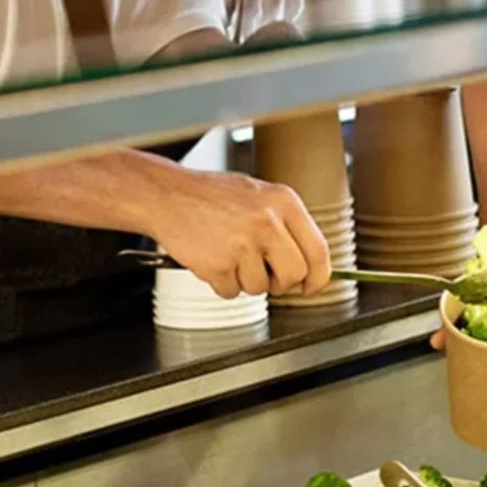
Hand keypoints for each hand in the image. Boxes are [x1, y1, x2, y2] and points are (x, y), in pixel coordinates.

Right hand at [144, 170, 330, 297]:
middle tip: (263, 272)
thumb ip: (286, 226)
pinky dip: (222, 282)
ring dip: (245, 280)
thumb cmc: (211, 196)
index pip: (319, 251)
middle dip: (280, 282)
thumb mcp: (259, 196)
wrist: (167, 195)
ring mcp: (243, 244)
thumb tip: (309, 264)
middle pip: (294, 275)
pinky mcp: (219, 264)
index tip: (311, 287)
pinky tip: (213, 257)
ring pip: (261, 288)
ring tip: (229, 253)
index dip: (318, 277)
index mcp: (284, 202)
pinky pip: (231, 292)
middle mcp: (267, 221)